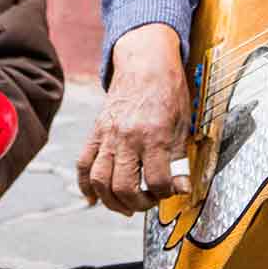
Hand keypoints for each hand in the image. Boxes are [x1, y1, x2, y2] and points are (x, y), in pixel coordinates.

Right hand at [77, 23, 191, 215]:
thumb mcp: (184, 123)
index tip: (170, 192)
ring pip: (99, 179)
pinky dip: (85, 185)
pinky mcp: (96, 131)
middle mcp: (128, 137)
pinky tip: (93, 198)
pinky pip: (83, 163)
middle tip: (148, 202)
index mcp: (154, 135)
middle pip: (124, 186)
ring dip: (111, 201)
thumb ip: (180, 157)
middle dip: (138, 204)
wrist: (145, 62)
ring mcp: (108, 135)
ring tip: (125, 205)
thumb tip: (181, 188)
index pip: (156, 181)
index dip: (165, 194)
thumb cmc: (168, 91)